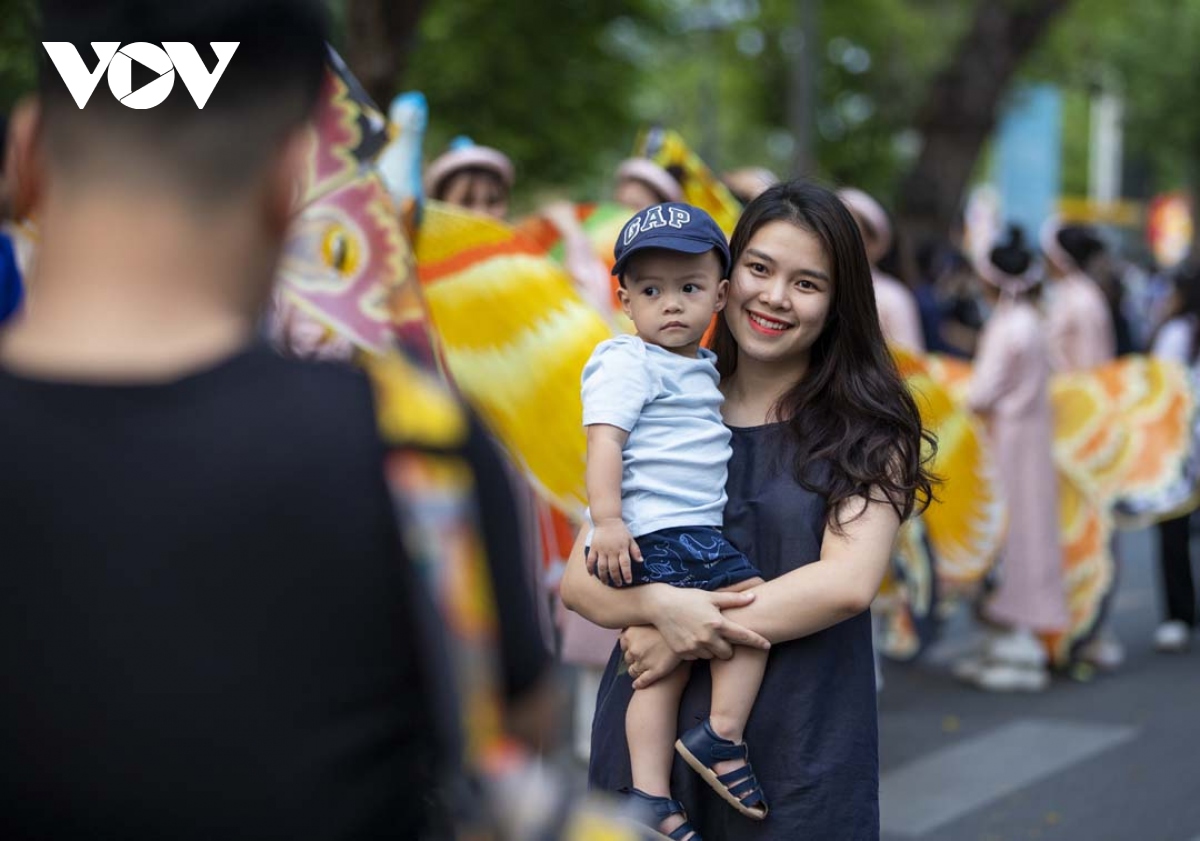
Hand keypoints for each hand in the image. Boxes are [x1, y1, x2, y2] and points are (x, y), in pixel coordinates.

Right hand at [587, 519, 641, 585]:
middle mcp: (611, 550)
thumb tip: (641, 561)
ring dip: (604, 576)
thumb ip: (635, 550)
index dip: (626, 574)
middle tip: (618, 584)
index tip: (628, 581)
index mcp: (622, 548)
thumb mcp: (631, 539)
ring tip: (606, 583)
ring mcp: (601, 550)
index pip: (625, 564)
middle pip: (613, 568)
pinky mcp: (593, 548)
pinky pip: (590, 560)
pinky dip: (590, 568)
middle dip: (616, 578)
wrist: (607, 519)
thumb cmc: (621, 531)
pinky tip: (591, 574)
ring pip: (602, 566)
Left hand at [621, 626, 681, 689]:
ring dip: (636, 670)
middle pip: (627, 657)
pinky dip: (638, 684)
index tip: (637, 644)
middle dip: (633, 657)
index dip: (629, 645)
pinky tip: (637, 685)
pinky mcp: (653, 672)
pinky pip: (642, 681)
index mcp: (630, 634)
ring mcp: (642, 662)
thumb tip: (625, 629)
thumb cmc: (671, 622)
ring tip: (644, 668)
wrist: (687, 633)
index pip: (622, 643)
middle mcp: (634, 648)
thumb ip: (638, 621)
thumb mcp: (652, 617)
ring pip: (633, 670)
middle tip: (643, 655)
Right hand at [652, 587, 770, 659]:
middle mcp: (707, 637)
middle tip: (719, 636)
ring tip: (702, 635)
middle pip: (727, 653)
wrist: (660, 605)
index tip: (768, 645)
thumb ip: (733, 599)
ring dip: (711, 649)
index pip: (743, 636)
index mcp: (717, 623)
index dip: (757, 641)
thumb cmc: (688, 598)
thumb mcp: (710, 596)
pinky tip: (691, 638)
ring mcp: (694, 646)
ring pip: (711, 656)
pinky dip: (697, 650)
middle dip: (726, 647)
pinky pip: (696, 657)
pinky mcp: (683, 652)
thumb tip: (753, 597)